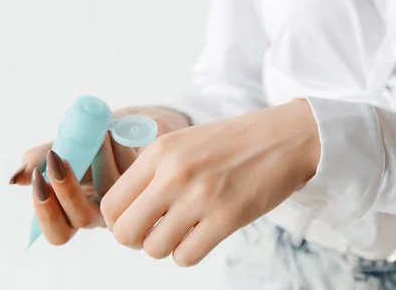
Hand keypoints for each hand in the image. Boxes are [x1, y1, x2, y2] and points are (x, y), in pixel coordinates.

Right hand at [9, 106, 190, 245]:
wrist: (136, 123)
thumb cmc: (96, 141)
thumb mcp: (65, 147)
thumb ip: (40, 161)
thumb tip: (16, 179)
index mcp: (77, 209)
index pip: (58, 232)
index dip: (46, 213)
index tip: (39, 179)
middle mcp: (104, 211)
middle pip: (82, 219)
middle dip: (67, 189)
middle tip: (57, 157)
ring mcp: (128, 198)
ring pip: (110, 189)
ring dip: (96, 157)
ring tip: (95, 130)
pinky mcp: (150, 178)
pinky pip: (132, 167)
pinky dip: (118, 146)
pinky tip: (114, 129)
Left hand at [100, 99, 320, 265]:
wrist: (284, 138)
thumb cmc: (233, 143)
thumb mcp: (184, 142)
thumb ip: (153, 172)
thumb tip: (127, 213)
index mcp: (160, 152)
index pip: (112, 203)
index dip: (119, 221)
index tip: (137, 221)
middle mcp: (175, 173)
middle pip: (126, 232)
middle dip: (137, 240)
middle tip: (156, 231)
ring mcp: (201, 196)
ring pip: (154, 249)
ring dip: (166, 247)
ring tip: (184, 231)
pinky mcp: (227, 217)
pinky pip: (186, 257)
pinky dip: (189, 253)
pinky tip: (202, 236)